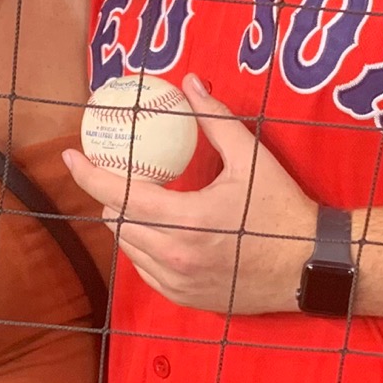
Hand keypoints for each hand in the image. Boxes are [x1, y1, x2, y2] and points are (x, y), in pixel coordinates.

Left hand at [61, 74, 318, 314]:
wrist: (310, 265)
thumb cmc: (282, 210)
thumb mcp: (252, 159)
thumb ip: (215, 121)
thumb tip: (191, 84)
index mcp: (186, 220)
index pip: (119, 195)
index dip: (88, 174)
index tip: (72, 156)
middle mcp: (175, 256)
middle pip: (117, 223)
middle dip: (111, 197)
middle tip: (120, 176)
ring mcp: (178, 282)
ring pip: (128, 249)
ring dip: (126, 223)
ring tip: (141, 202)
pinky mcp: (186, 298)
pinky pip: (146, 271)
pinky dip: (143, 249)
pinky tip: (160, 233)